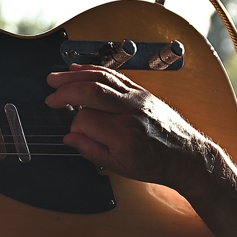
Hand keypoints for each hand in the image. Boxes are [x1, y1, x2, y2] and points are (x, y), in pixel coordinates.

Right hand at [44, 65, 210, 188]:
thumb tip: (70, 138)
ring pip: (101, 78)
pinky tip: (78, 70)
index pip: (85, 120)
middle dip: (66, 91)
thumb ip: (92, 151)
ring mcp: (137, 98)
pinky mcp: (141, 91)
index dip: (74, 127)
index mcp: (123, 134)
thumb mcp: (120, 167)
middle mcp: (130, 111)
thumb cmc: (156, 163)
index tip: (74, 134)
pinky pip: (114, 75)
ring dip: (75, 76)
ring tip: (56, 78)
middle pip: (91, 91)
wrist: (186, 155)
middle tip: (50, 96)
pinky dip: (93, 70)